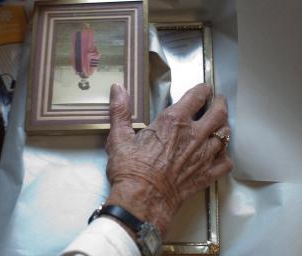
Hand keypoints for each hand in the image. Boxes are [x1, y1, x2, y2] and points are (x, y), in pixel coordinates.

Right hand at [105, 83, 232, 236]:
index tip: (204, 88)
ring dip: (224, 127)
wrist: (142, 200)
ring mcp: (204, 155)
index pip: (196, 96)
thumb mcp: (119, 137)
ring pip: (225, 135)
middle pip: (218, 113)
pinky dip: (225, 157)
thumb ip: (120, 110)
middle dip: (220, 104)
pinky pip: (226, 162)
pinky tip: (220, 156)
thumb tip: (117, 87)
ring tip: (220, 125)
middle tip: (218, 101)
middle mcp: (194, 134)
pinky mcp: (207, 175)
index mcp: (174, 121)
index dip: (203, 89)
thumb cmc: (130, 169)